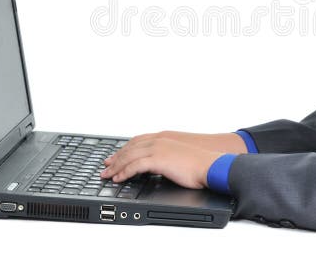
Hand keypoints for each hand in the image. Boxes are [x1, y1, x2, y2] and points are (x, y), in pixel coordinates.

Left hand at [100, 135, 224, 189]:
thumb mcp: (180, 154)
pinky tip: (118, 179)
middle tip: (105, 167)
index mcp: (163, 137)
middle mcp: (158, 140)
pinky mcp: (158, 159)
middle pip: (130, 148)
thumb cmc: (200, 162)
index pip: (137, 141)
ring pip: (129, 156)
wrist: (210, 164)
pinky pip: (134, 166)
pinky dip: (124, 173)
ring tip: (107, 175)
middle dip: (116, 158)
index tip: (115, 157)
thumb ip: (167, 156)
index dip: (124, 149)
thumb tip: (159, 165)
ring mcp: (157, 148)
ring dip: (116, 166)